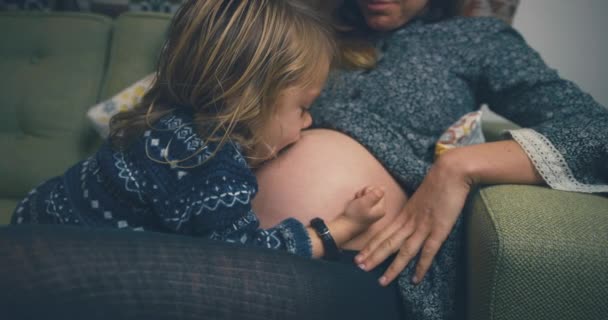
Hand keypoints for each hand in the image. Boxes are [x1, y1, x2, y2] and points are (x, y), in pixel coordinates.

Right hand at [308, 186, 384, 257]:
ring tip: (356, 203)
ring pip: (367, 196)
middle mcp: (378, 210)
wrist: (344, 226)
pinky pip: (363, 201)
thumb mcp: (365, 202)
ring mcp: (371, 211)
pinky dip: (358, 201)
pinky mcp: (365, 211)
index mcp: (381, 208)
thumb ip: (375, 194)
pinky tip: (354, 205)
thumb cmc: (354, 215)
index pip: (379, 191)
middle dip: (365, 194)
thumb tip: (383, 188)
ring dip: (360, 197)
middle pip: (374, 193)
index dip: (370, 191)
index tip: (364, 196)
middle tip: (359, 199)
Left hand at [354, 153, 472, 285]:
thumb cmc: (438, 182)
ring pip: (404, 250)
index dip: (371, 245)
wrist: (450, 172)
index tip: (360, 255)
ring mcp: (423, 226)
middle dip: (373, 256)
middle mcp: (410, 222)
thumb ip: (415, 210)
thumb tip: (412, 217)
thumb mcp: (420, 198)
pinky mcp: (439, 229)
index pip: (384, 233)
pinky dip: (421, 266)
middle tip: (359, 268)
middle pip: (388, 242)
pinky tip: (415, 279)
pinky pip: (428, 251)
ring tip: (382, 281)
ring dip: (392, 267)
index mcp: (405, 214)